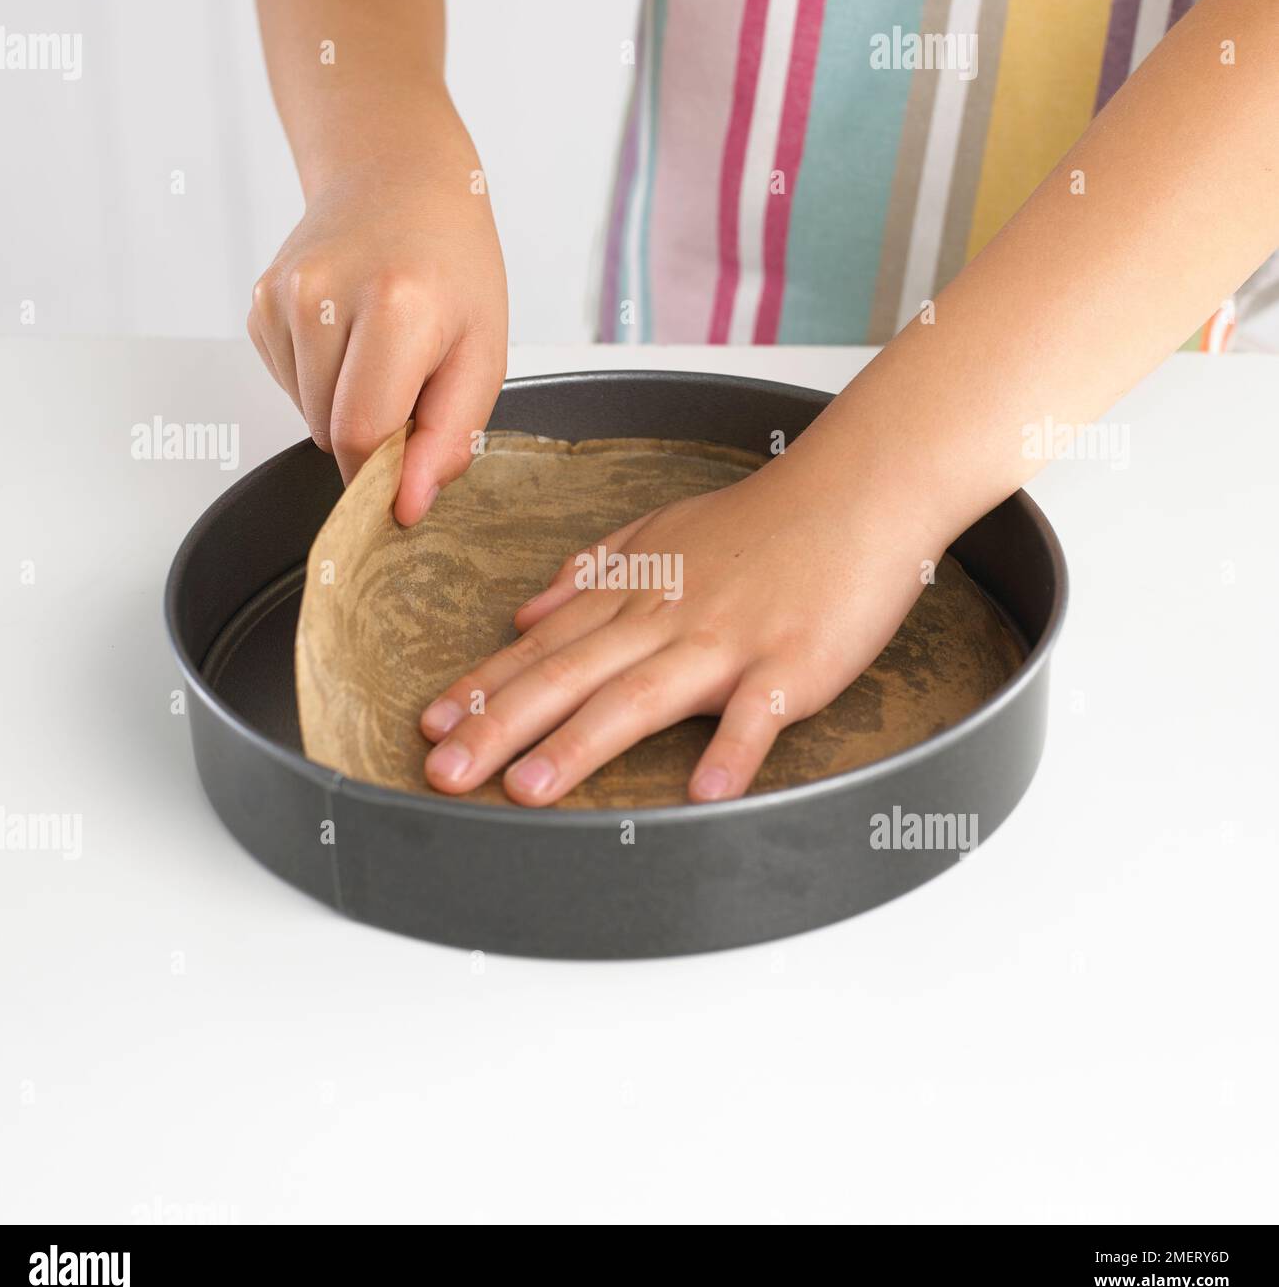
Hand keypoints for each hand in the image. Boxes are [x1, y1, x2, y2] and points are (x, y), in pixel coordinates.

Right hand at [247, 141, 507, 524]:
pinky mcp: (259, 303)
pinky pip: (291, 385)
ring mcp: (281, 296)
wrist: (399, 180)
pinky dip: (323, 380)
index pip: (361, 434)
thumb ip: (449, 440)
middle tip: (413, 382)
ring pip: (309, 415)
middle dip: (376, 432)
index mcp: (394, 306)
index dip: (383, 473)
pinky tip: (349, 334)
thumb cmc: (452, 265)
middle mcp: (324, 295)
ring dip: (348, 405)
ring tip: (382, 349)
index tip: (405, 476)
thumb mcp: (484, 355)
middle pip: (332, 432)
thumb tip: (407, 507)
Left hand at [417, 451, 948, 804]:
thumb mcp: (663, 531)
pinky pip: (756, 715)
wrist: (854, 491)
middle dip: (499, 725)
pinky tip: (700, 796)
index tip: (431, 723)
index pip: (545, 645)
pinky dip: (730, 753)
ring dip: (579, 744)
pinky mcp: (790, 663)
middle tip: (443, 772)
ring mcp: (727, 642)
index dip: (484, 686)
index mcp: (636, 592)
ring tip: (526, 791)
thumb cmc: (763, 521)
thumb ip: (594, 571)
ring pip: (640, 695)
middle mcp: (667, 618)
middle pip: (570, 675)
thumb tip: (528, 610)